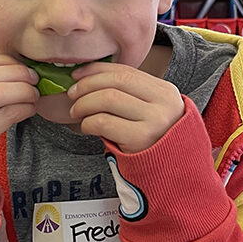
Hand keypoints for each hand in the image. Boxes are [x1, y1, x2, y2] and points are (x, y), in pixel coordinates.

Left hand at [67, 62, 183, 152]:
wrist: (170, 172)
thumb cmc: (151, 142)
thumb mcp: (150, 112)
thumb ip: (129, 95)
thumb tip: (87, 77)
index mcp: (164, 91)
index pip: (125, 71)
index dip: (96, 70)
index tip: (77, 75)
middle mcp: (163, 102)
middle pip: (115, 82)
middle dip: (87, 85)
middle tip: (72, 95)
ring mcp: (154, 120)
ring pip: (108, 99)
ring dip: (84, 104)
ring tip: (77, 112)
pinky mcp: (141, 139)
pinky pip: (103, 122)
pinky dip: (88, 122)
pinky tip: (87, 127)